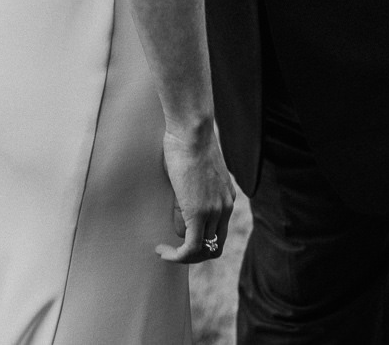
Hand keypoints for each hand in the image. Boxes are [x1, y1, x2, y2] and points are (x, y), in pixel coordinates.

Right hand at [156, 120, 232, 264]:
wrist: (192, 131)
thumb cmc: (187, 142)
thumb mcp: (194, 171)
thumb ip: (191, 191)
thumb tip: (180, 206)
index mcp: (227, 198)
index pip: (219, 232)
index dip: (201, 241)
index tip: (180, 237)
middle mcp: (226, 208)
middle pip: (215, 247)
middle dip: (193, 254)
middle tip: (174, 251)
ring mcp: (214, 211)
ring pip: (202, 250)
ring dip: (182, 256)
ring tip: (164, 250)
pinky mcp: (199, 213)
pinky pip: (191, 247)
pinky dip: (176, 256)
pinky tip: (161, 250)